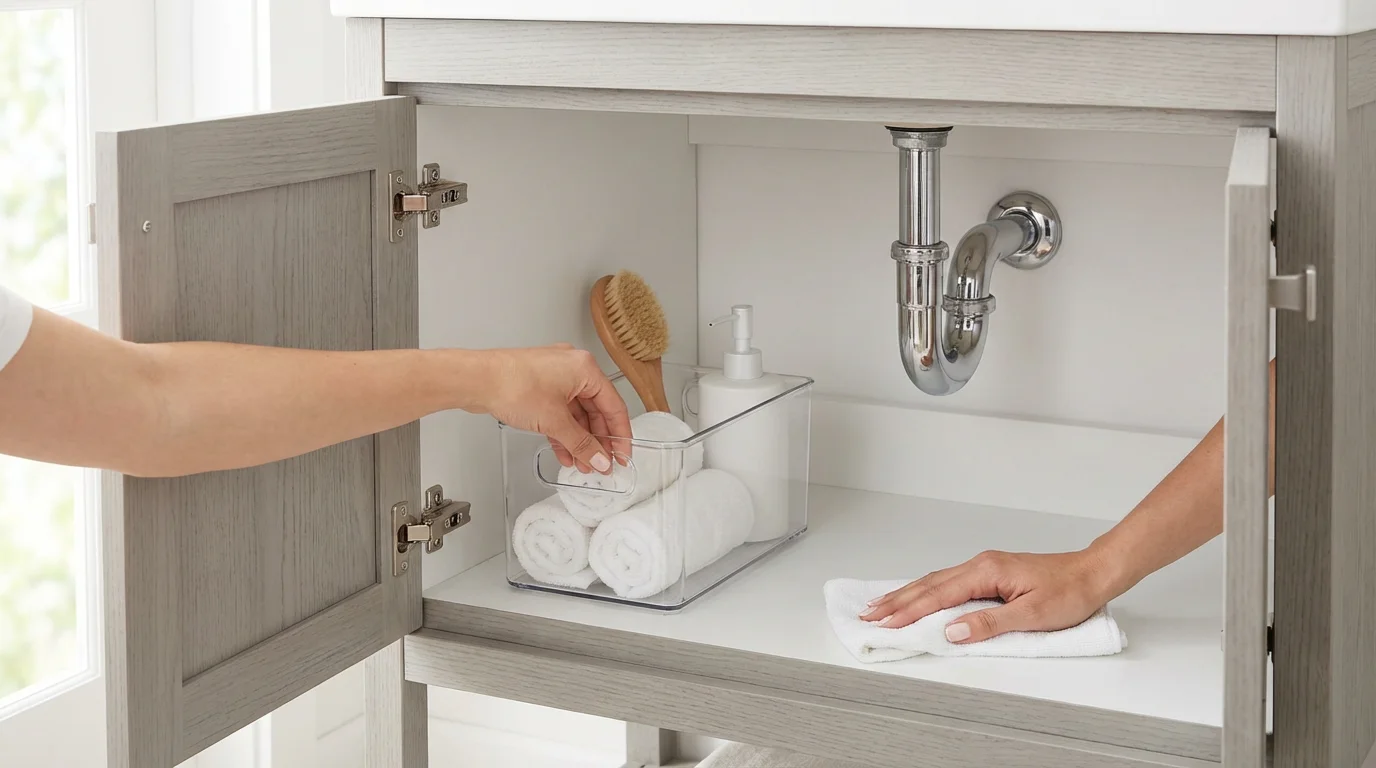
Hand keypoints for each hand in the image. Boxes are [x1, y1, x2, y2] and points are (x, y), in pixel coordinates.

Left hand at [478, 344, 631, 473]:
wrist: (476, 380)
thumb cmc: (512, 385)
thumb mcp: (554, 421)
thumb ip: (581, 444)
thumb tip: (599, 458)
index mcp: (585, 368)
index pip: (614, 406)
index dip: (620, 435)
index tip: (621, 456)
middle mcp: (573, 368)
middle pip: (596, 410)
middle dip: (597, 441)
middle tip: (601, 464)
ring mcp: (555, 377)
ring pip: (576, 413)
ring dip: (579, 440)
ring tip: (582, 464)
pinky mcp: (539, 386)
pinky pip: (559, 412)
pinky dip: (563, 432)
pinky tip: (564, 452)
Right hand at [859, 549, 1117, 643]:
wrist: (1093, 572)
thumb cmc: (1069, 592)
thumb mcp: (1032, 614)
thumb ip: (989, 623)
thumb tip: (952, 630)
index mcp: (986, 571)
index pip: (938, 594)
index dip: (909, 610)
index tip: (885, 622)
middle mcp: (980, 564)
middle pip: (929, 584)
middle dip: (897, 600)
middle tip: (869, 615)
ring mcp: (984, 567)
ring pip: (936, 580)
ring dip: (907, 594)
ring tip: (882, 605)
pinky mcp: (990, 573)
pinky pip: (948, 581)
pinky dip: (926, 589)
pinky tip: (917, 594)